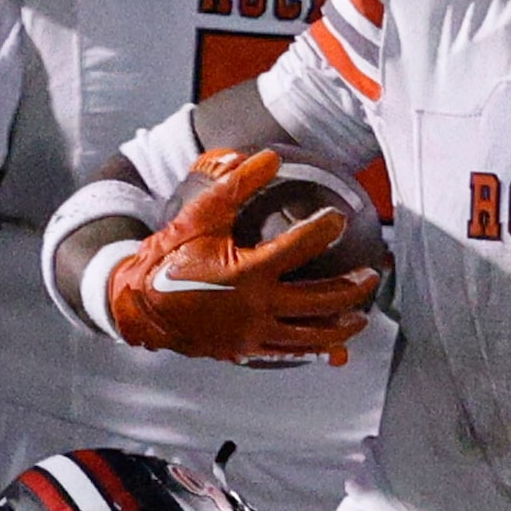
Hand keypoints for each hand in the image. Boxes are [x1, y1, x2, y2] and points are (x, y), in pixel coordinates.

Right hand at [107, 149, 376, 364]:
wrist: (138, 304)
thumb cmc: (169, 256)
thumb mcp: (200, 216)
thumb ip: (235, 186)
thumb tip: (270, 156)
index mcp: (246, 272)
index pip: (299, 248)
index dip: (324, 230)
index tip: (340, 217)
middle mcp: (255, 307)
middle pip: (320, 299)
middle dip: (353, 288)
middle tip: (372, 275)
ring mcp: (252, 333)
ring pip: (311, 335)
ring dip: (342, 325)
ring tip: (361, 317)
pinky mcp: (246, 350)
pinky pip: (289, 354)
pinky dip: (314, 351)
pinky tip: (332, 348)